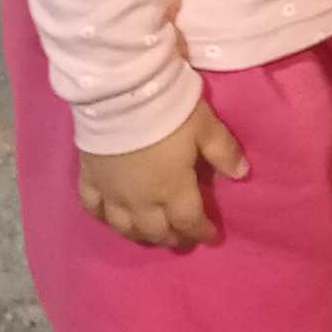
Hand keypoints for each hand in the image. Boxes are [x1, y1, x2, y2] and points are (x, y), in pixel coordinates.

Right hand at [77, 97, 247, 251]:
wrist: (119, 93)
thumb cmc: (168, 110)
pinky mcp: (89, 179)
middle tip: (183, 236)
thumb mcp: (205, 126)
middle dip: (173, 237)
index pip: (189, 222)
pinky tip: (111, 218)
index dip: (201, 233)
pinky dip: (104, 219)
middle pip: (156, 231)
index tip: (211, 237)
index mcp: (172, 189)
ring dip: (141, 235)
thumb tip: (242, 174)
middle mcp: (140, 200)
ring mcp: (112, 193)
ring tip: (152, 233)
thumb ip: (223, 151)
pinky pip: (93, 209)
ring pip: (125, 228)